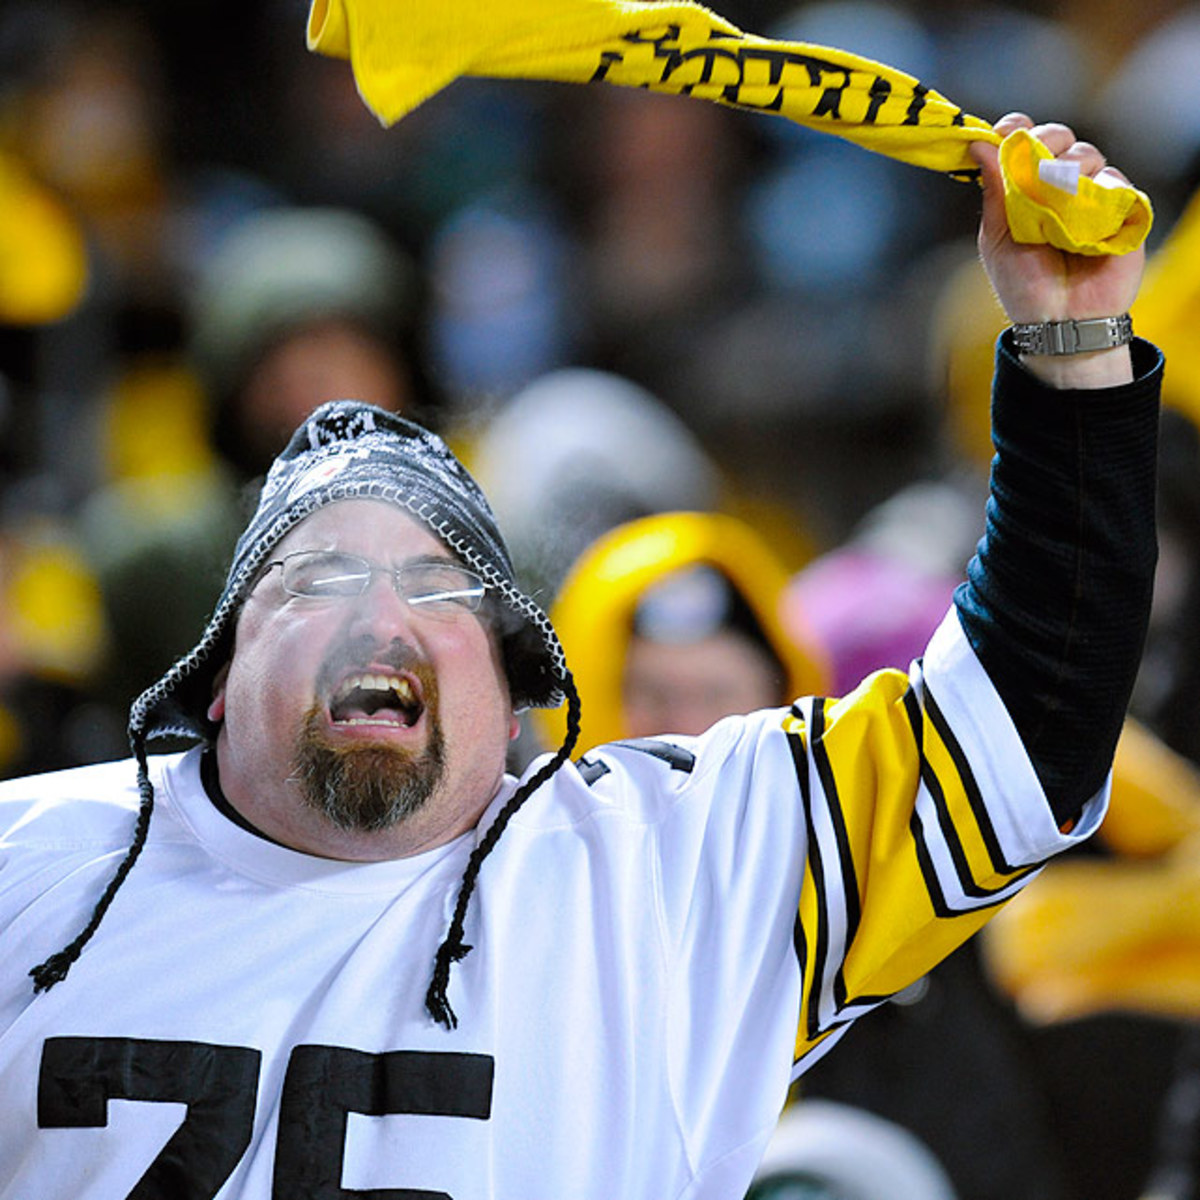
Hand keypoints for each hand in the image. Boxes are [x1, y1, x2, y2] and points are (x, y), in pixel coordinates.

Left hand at [968, 113, 1144, 386]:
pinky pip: (1114, 180)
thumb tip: (978, 144)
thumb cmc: (1024, 285)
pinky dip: (1099, 189)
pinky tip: (1084, 214)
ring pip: (1086, 153)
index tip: (1008, 130)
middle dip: (1047, 139)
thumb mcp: (998, 238)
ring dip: (1071, 167)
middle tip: (1039, 158)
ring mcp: (1089, 194)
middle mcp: (1057, 185)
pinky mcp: (1120, 208)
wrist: (1059, 321)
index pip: (1023, 141)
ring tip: (1059, 200)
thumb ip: (993, 192)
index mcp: (1023, 188)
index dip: (1016, 128)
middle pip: (1058, 136)